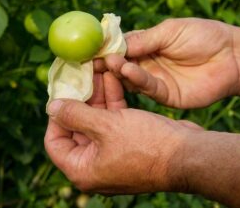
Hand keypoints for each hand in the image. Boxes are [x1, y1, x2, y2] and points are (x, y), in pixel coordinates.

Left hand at [44, 69, 202, 193]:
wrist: (188, 154)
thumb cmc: (147, 145)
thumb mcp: (105, 127)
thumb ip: (75, 115)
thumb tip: (52, 107)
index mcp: (83, 170)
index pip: (54, 142)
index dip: (56, 115)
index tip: (61, 91)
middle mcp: (95, 165)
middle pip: (77, 128)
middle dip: (80, 99)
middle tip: (78, 75)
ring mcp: (114, 155)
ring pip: (97, 122)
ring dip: (98, 96)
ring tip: (96, 69)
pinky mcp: (130, 144)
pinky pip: (114, 122)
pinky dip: (113, 101)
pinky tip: (113, 77)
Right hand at [103, 18, 239, 108]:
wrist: (234, 56)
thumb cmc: (205, 36)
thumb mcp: (171, 30)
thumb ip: (145, 38)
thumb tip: (117, 45)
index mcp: (148, 46)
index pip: (121, 49)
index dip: (107, 49)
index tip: (91, 49)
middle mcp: (148, 65)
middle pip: (121, 67)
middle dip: (106, 64)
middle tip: (91, 62)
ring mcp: (156, 82)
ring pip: (130, 79)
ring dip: (118, 71)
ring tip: (108, 63)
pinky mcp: (166, 96)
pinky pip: (148, 88)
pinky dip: (137, 79)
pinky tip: (128, 69)